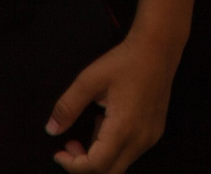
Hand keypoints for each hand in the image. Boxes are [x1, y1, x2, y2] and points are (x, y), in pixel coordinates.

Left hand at [48, 32, 174, 171]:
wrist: (159, 48)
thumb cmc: (125, 61)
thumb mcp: (89, 80)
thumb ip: (67, 106)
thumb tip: (52, 129)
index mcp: (124, 127)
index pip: (95, 166)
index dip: (72, 165)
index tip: (59, 152)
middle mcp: (140, 139)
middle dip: (84, 167)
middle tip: (70, 146)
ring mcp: (150, 137)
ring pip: (119, 165)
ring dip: (99, 157)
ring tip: (90, 127)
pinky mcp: (154, 132)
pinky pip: (129, 153)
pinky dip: (112, 148)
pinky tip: (106, 123)